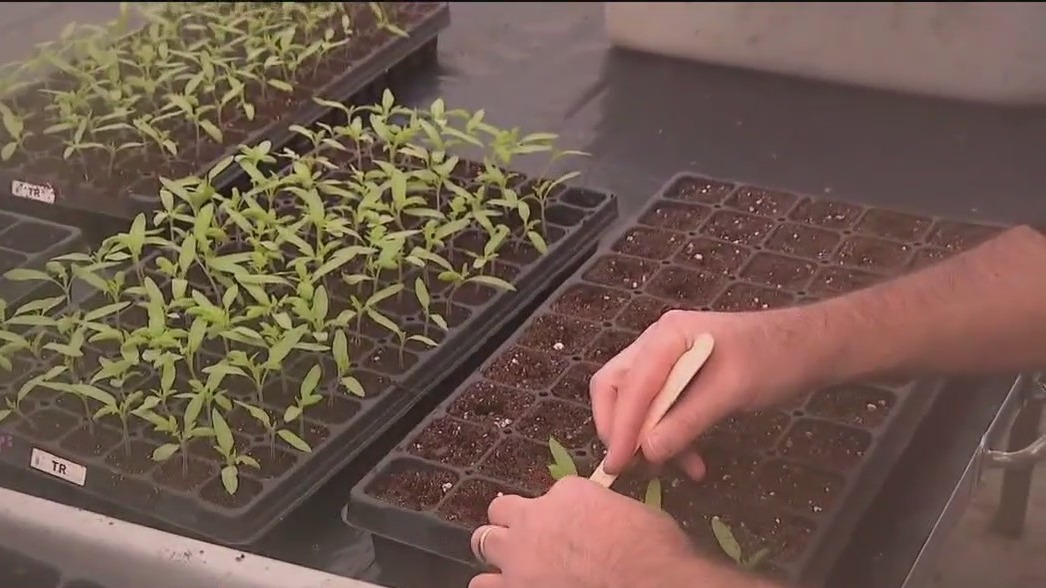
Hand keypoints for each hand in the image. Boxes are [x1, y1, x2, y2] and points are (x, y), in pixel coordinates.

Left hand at [469, 476, 701, 587]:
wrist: (649, 583)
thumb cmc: (653, 550)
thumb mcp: (632, 513)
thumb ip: (603, 511)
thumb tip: (603, 523)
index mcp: (567, 494)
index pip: (551, 493)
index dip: (559, 511)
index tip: (570, 524)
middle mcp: (535, 519)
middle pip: (500, 510)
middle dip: (512, 522)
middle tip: (527, 539)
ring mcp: (519, 557)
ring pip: (483, 542)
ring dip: (496, 552)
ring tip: (512, 565)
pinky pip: (483, 585)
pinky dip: (494, 584)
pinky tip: (508, 587)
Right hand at [591, 308, 825, 478]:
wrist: (811, 349)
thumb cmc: (773, 361)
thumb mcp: (731, 392)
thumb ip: (686, 420)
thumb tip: (648, 453)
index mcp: (665, 336)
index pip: (626, 385)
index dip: (619, 427)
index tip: (617, 466)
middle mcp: (657, 344)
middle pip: (617, 388)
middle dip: (622, 430)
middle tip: (632, 467)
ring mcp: (668, 359)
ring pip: (638, 403)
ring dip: (650, 438)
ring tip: (670, 470)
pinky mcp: (683, 378)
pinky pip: (662, 410)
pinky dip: (671, 436)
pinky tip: (694, 463)